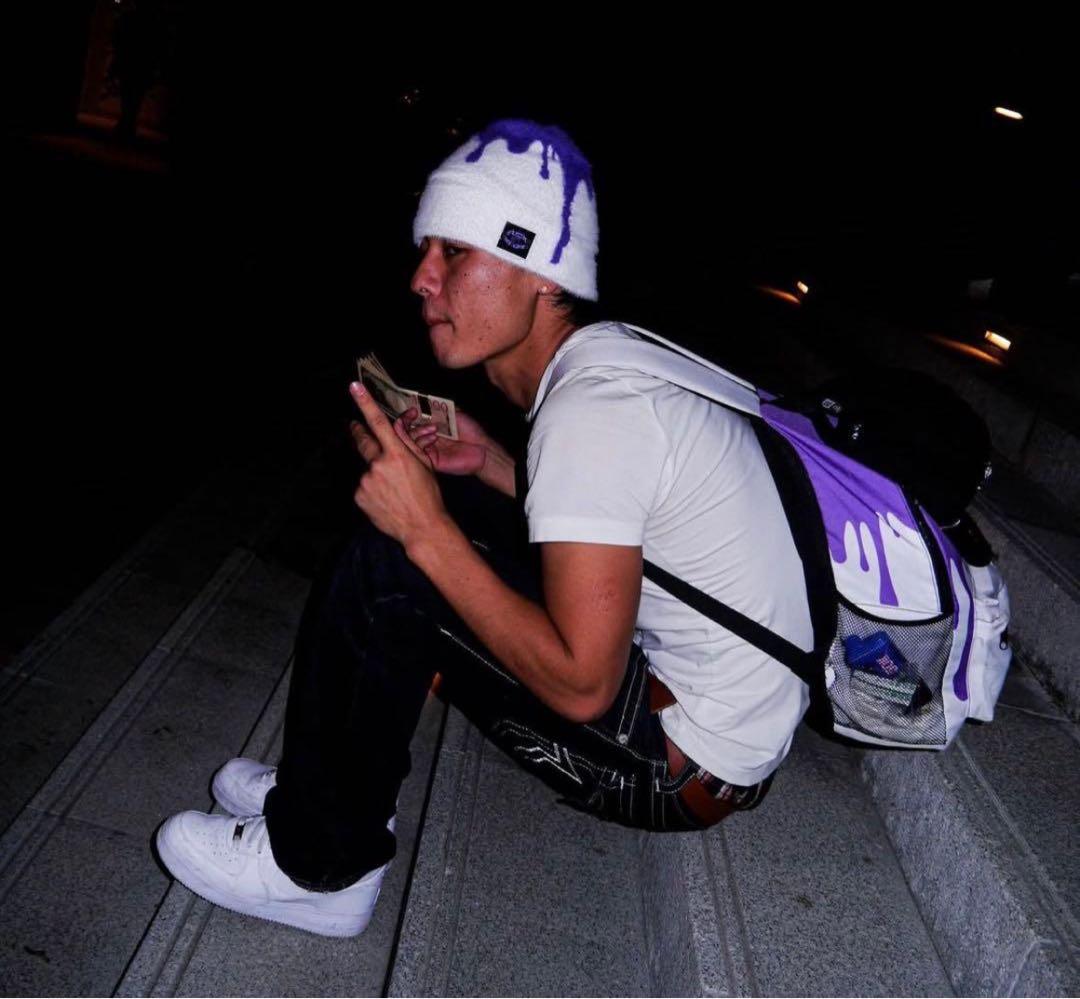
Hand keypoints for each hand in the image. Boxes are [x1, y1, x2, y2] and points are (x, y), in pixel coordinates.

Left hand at [348, 382, 449, 547]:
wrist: (422, 528)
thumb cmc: (428, 496)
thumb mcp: (424, 465)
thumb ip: (406, 446)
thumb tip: (393, 433)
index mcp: (397, 455)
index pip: (378, 423)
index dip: (365, 403)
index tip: (354, 387)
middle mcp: (378, 466)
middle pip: (363, 442)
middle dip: (358, 432)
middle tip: (354, 426)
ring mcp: (366, 482)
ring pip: (367, 469)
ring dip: (375, 473)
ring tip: (392, 490)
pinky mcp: (359, 497)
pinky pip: (363, 487)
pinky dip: (372, 489)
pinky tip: (386, 500)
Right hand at [405, 407, 493, 476]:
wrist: (482, 448)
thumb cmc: (471, 431)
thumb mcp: (452, 414)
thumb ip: (436, 408)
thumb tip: (420, 401)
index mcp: (429, 428)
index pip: (409, 422)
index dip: (407, 415)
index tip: (413, 409)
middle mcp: (425, 439)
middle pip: (404, 431)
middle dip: (406, 421)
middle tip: (414, 414)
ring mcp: (426, 450)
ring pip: (407, 440)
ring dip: (417, 431)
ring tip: (434, 429)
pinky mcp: (429, 460)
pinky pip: (416, 451)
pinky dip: (422, 441)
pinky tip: (433, 438)